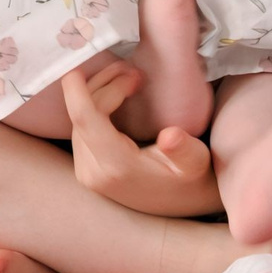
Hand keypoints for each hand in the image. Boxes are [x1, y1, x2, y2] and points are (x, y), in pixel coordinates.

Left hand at [62, 66, 217, 218]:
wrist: (180, 204)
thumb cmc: (190, 178)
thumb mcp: (196, 162)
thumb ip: (184, 149)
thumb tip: (170, 136)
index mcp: (117, 167)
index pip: (86, 121)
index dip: (76, 92)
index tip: (75, 68)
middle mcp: (93, 172)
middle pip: (83, 116)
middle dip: (104, 85)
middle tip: (135, 72)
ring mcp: (85, 172)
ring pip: (79, 121)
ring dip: (99, 94)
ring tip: (129, 79)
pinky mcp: (85, 168)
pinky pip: (81, 129)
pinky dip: (95, 106)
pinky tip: (116, 95)